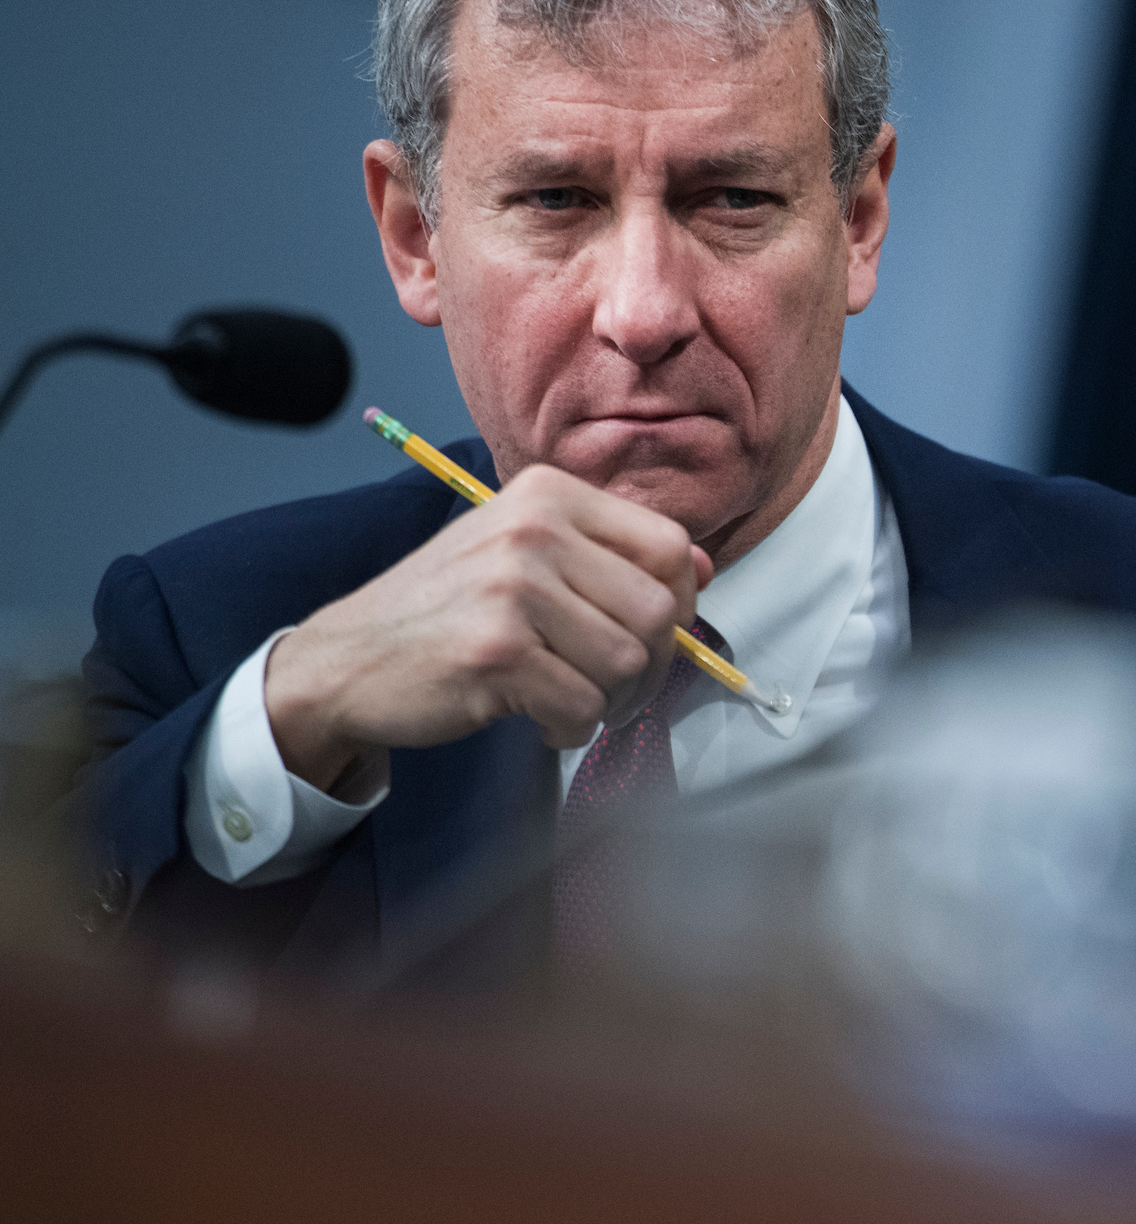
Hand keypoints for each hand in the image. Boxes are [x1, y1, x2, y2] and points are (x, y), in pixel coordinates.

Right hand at [262, 464, 714, 789]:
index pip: (671, 545)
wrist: (347, 658)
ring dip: (610, 701)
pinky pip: (584, 706)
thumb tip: (700, 569)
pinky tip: (539, 717)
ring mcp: (515, 589)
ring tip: (569, 699)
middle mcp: (534, 531)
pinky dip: (572, 727)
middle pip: (658, 612)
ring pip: (628, 663)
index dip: (679, 601)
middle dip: (651, 665)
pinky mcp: (498, 651)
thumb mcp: (525, 554)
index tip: (650, 632)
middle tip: (612, 685)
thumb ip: (610, 554)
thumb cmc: (450, 609)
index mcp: (549, 496)